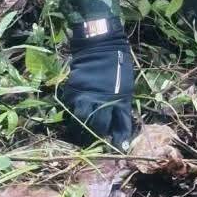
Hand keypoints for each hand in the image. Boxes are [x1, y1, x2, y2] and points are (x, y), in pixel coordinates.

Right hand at [59, 20, 133, 149]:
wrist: (98, 47)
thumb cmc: (117, 64)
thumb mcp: (124, 84)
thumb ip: (121, 104)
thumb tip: (120, 123)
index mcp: (120, 99)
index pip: (121, 124)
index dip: (121, 137)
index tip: (121, 149)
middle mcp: (102, 101)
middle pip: (99, 127)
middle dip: (100, 135)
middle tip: (101, 141)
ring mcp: (85, 98)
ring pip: (83, 122)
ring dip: (85, 129)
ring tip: (86, 133)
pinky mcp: (72, 94)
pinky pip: (72, 110)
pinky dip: (75, 116)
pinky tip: (77, 118)